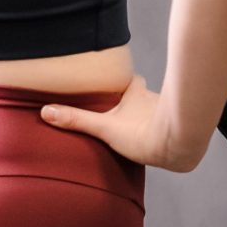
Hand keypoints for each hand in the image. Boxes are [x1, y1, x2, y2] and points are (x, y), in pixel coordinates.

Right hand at [39, 74, 209, 173]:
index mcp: (135, 95)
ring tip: (139, 130)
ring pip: (157, 113)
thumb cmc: (144, 133)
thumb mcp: (105, 127)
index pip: (132, 80)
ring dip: (150, 118)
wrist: (179, 146)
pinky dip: (163, 133)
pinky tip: (156, 145)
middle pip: (144, 96)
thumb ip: (77, 120)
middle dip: (136, 101)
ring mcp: (167, 117)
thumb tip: (47, 112)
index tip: (117, 84)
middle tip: (124, 109)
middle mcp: (153, 101)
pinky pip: (169, 129)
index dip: (126, 81)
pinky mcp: (178, 134)